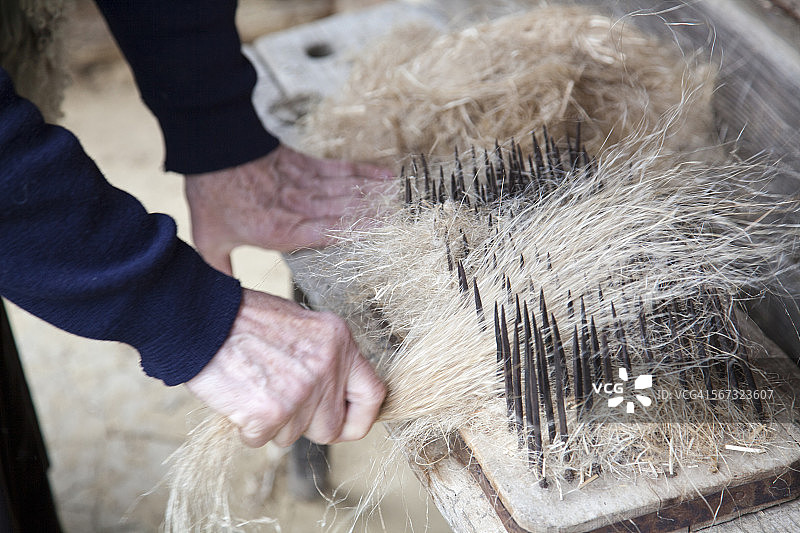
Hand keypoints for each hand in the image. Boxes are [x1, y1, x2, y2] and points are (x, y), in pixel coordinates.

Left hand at [184, 144, 393, 273]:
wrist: (211, 149)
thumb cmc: (212, 196)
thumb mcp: (209, 238)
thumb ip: (220, 269)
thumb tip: (220, 303)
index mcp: (280, 230)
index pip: (326, 233)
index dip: (356, 233)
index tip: (384, 235)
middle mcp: (297, 208)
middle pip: (344, 211)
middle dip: (376, 215)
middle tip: (407, 218)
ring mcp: (304, 184)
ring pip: (346, 191)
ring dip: (375, 195)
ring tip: (403, 200)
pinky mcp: (305, 165)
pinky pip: (340, 170)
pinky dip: (363, 172)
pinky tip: (384, 177)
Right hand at [185, 288, 385, 447]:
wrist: (202, 318)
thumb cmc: (245, 321)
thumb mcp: (302, 327)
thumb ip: (326, 359)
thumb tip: (336, 397)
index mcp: (340, 342)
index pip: (373, 395)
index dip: (359, 418)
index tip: (344, 425)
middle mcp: (327, 366)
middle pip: (330, 427)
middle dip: (306, 424)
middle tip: (279, 400)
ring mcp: (301, 391)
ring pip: (293, 436)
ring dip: (272, 422)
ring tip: (254, 386)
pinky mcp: (271, 412)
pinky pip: (262, 439)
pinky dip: (247, 427)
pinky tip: (239, 396)